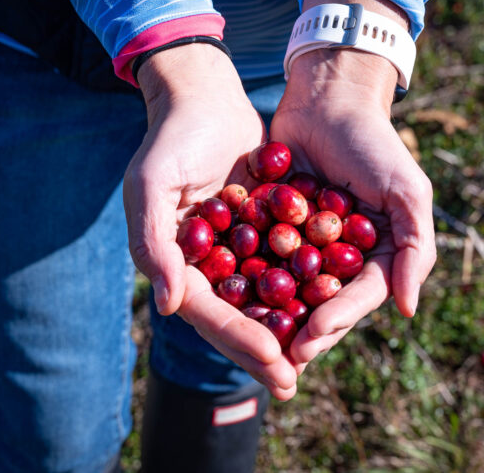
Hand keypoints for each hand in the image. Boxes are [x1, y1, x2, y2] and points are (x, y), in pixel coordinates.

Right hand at [122, 43, 296, 397]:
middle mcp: (207, 266)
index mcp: (177, 264)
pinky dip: (304, 289)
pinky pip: (285, 267)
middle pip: (237, 317)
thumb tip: (169, 306)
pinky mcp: (263, 232)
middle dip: (264, 350)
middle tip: (291, 383)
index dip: (238, 337)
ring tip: (313, 358)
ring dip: (287, 329)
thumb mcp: (152, 185)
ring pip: (264, 300)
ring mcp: (237, 251)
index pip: (209, 311)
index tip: (273, 357)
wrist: (205, 99)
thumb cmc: (171, 140)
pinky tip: (331, 308)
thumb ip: (154, 244)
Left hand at [271, 48, 436, 368]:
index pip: (360, 296)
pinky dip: (248, 278)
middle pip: (323, 301)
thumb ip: (414, 247)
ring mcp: (306, 243)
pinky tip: (229, 297)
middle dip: (303, 328)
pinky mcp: (273, 227)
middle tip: (278, 355)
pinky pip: (262, 258)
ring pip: (290, 289)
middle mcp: (342, 255)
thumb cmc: (374, 143)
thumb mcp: (407, 191)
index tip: (313, 335)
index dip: (339, 318)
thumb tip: (407, 310)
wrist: (328, 99)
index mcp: (377, 253)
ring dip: (273, 315)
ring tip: (252, 337)